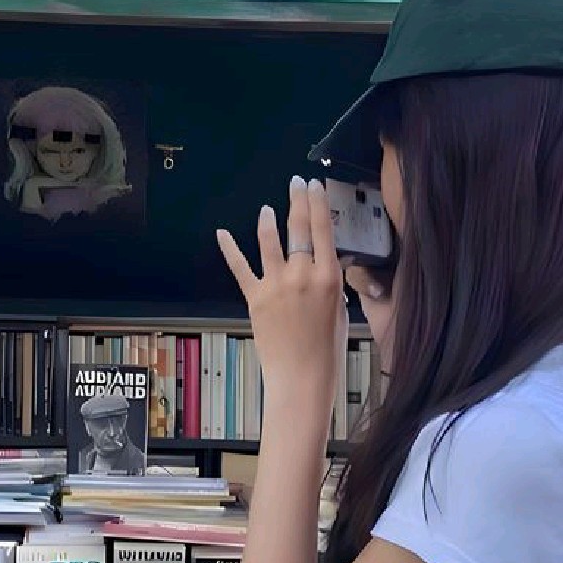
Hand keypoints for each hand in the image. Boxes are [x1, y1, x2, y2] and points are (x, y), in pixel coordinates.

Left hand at [218, 176, 347, 421]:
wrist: (302, 377)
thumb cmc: (327, 349)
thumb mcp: (340, 310)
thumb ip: (332, 283)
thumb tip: (326, 264)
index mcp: (329, 277)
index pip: (323, 229)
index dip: (318, 203)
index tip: (315, 186)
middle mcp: (302, 275)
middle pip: (298, 227)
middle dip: (297, 200)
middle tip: (296, 184)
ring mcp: (276, 285)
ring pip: (269, 241)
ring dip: (268, 221)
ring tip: (267, 210)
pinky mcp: (255, 299)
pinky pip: (241, 268)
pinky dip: (230, 249)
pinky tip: (222, 234)